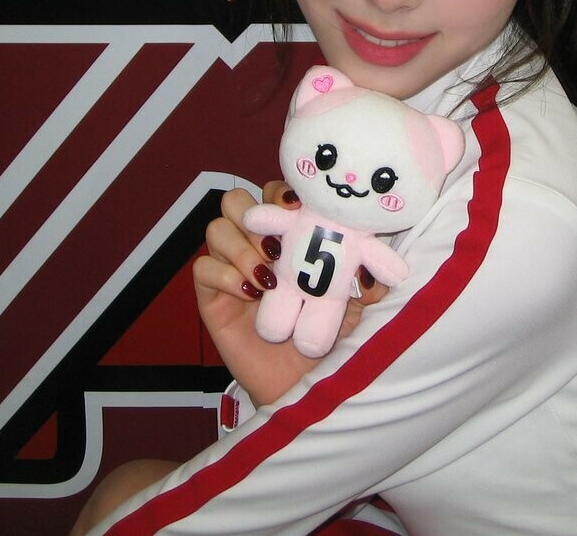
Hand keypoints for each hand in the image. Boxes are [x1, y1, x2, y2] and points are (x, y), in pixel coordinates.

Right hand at [194, 182, 386, 405]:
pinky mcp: (212, 296)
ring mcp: (230, 269)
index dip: (280, 193)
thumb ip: (366, 282)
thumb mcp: (354, 306)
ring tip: (268, 277)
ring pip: (216, 229)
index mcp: (286, 236)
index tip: (297, 208)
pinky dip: (225, 275)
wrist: (301, 383)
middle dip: (253, 214)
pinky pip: (202, 269)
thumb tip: (373, 268)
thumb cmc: (324, 336)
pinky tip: (251, 294)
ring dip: (241, 248)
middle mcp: (254, 245)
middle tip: (277, 245)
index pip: (273, 194)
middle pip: (235, 201)